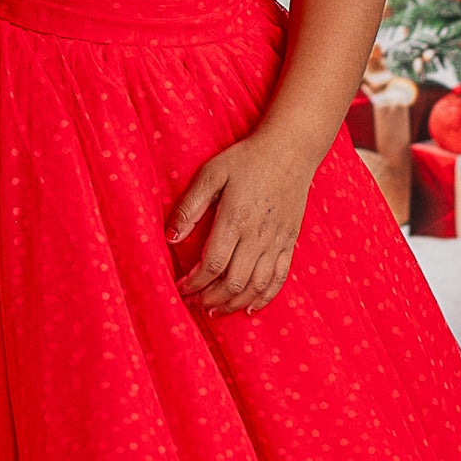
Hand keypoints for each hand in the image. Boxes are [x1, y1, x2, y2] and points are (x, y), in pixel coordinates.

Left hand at [169, 127, 310, 319]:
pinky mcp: (289, 241)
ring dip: (233, 304)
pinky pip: (279, 279)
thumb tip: (170, 237)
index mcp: (234, 220)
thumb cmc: (246, 159)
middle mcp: (257, 236)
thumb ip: (190, 206)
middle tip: (193, 303)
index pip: (211, 265)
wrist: (290, 150)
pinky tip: (249, 308)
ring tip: (214, 311)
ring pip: (255, 286)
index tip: (180, 288)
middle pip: (233, 283)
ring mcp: (277, 241)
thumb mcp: (211, 173)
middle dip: (209, 299)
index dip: (194, 284)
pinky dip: (264, 298)